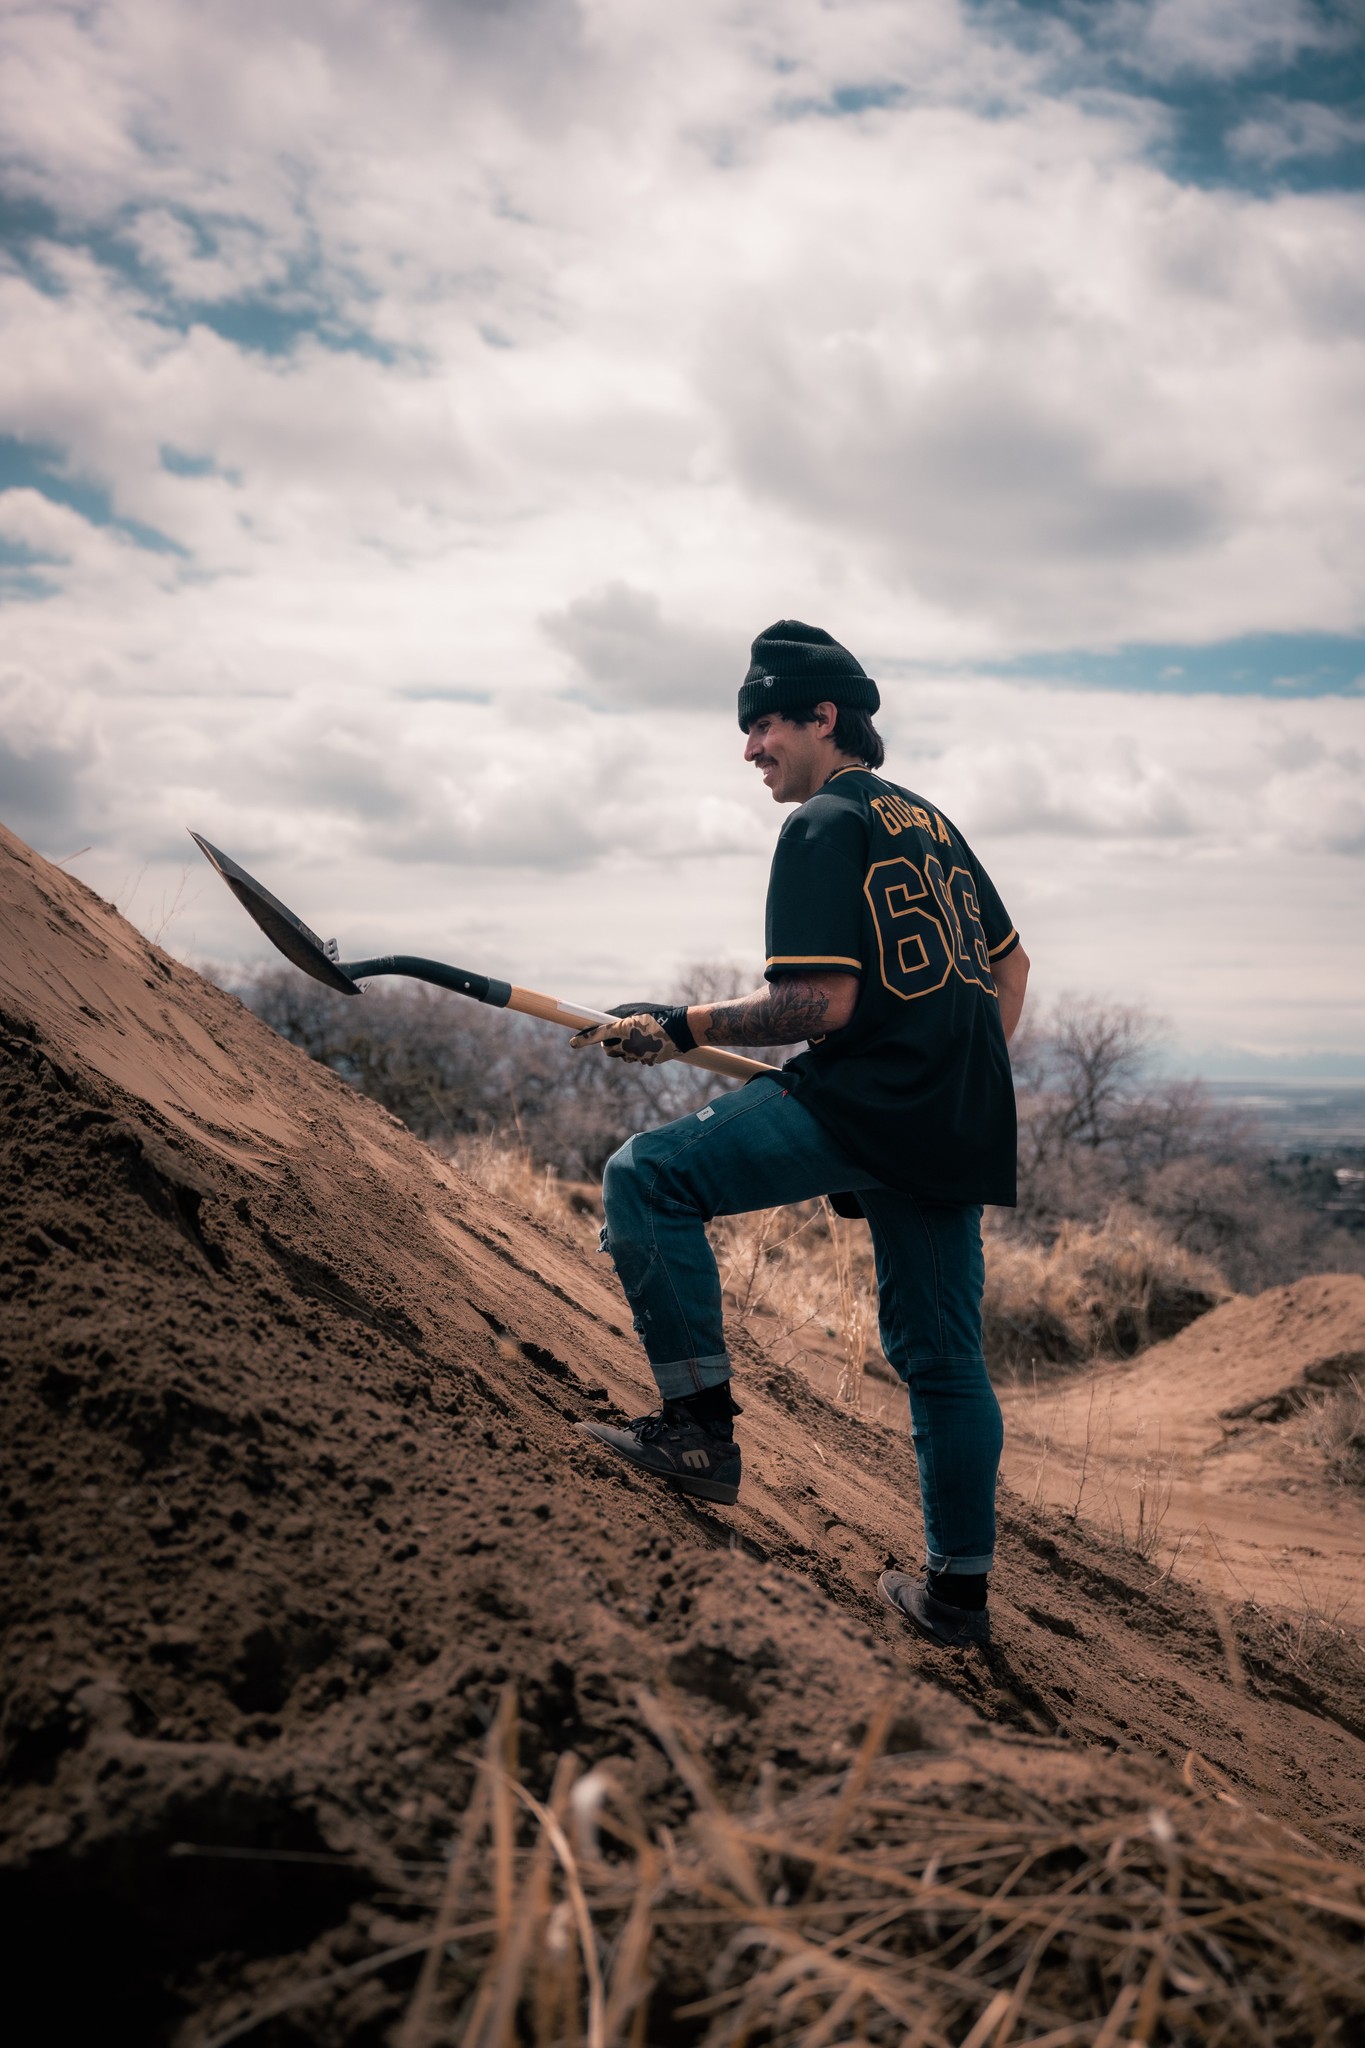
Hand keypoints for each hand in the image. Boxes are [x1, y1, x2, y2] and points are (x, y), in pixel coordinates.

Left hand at [570, 1004, 694, 1063]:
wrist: (683, 1029)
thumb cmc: (659, 1015)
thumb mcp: (636, 1010)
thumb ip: (617, 1016)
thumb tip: (602, 1020)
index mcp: (623, 1028)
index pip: (597, 1035)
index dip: (583, 1040)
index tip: (572, 1043)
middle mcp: (628, 1044)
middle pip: (607, 1051)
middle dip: (607, 1045)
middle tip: (612, 1037)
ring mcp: (638, 1055)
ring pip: (623, 1056)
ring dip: (624, 1050)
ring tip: (639, 1037)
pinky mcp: (648, 1062)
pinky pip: (638, 1059)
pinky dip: (639, 1053)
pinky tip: (650, 1044)